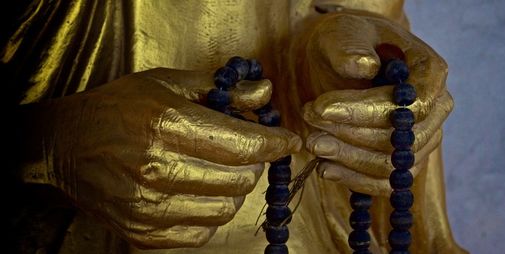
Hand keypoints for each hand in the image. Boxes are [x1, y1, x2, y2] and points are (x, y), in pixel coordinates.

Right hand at [24, 68, 300, 247]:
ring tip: (217, 170)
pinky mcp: (143, 233)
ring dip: (232, 189)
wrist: (65, 146)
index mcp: (168, 125)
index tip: (289, 140)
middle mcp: (159, 169)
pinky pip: (202, 232)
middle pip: (241, 179)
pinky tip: (197, 192)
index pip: (244, 144)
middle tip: (243, 149)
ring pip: (226, 208)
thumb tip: (264, 94)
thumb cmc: (119, 109)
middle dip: (252, 162)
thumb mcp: (168, 85)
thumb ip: (221, 89)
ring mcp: (150, 207)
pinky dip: (210, 213)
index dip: (275, 143)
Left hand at [297, 12, 452, 196]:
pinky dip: (353, 179)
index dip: (367, 111)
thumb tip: (365, 67)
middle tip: (309, 120)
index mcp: (431, 71)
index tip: (323, 107)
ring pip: (392, 163)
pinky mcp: (404, 162)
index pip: (411, 105)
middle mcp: (436, 108)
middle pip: (403, 139)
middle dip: (352, 134)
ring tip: (312, 142)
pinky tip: (324, 167)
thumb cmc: (349, 41)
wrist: (343, 59)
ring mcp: (423, 138)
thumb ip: (351, 49)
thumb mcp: (344, 34)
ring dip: (348, 158)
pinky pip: (384, 182)